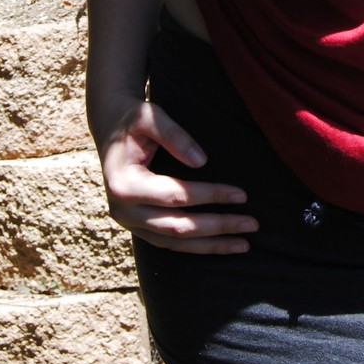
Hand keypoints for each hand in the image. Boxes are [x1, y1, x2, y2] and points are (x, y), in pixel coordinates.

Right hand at [97, 96, 257, 254]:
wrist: (111, 130)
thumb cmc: (133, 120)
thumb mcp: (150, 116)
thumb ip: (174, 135)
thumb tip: (201, 161)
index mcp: (124, 184)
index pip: (176, 195)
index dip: (211, 195)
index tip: (241, 194)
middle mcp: (123, 211)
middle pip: (178, 226)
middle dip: (218, 226)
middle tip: (252, 224)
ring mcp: (129, 223)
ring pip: (175, 242)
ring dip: (211, 245)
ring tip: (244, 244)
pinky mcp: (138, 228)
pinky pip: (169, 243)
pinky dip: (196, 247)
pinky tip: (220, 245)